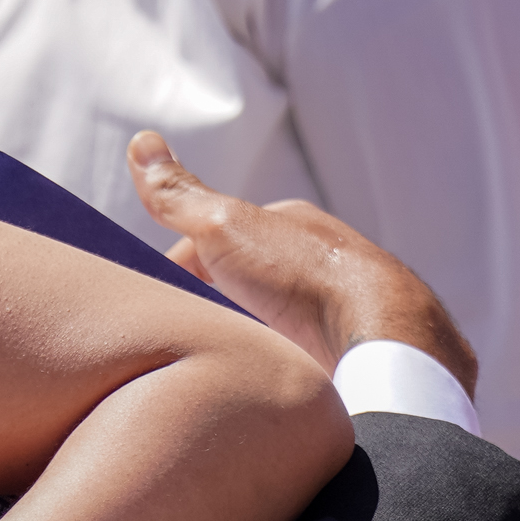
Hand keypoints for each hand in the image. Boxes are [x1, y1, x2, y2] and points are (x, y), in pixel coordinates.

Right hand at [128, 132, 478, 397]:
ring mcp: (330, 306)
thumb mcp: (222, 224)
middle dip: (207, 302)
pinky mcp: (342, 348)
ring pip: (263, 320)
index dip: (178, 266)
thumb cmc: (300, 275)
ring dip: (237, 336)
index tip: (156, 298)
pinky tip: (251, 378)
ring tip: (212, 360)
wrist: (378, 335)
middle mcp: (312, 260)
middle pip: (238, 280)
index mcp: (287, 225)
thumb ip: (179, 195)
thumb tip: (142, 142)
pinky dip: (265, 362)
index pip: (215, 238)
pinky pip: (289, 353)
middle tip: (179, 332)